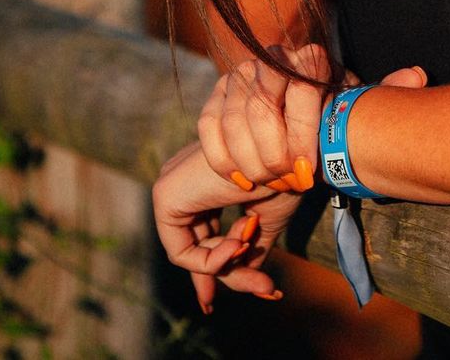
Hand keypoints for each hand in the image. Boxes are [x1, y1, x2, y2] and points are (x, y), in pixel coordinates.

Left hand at [152, 140, 291, 310]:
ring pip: (190, 253)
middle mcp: (183, 181)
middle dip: (229, 272)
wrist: (284, 153)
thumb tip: (253, 283)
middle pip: (196, 246)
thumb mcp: (267, 217)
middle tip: (268, 289)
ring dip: (229, 262)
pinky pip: (180, 252)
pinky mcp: (165, 197)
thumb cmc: (281, 177)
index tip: (226, 297)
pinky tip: (239, 244)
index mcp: (204, 180)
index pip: (200, 234)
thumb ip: (252, 248)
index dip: (215, 266)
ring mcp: (170, 187)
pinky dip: (210, 260)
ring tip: (254, 243)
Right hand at [196, 42, 332, 194]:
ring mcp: (243, 73)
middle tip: (286, 181)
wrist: (307, 125)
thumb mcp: (341, 125)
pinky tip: (243, 180)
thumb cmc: (329, 126)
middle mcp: (273, 58)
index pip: (301, 90)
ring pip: (234, 120)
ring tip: (270, 183)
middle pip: (262, 106)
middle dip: (272, 154)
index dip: (301, 136)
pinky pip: (209, 126)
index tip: (305, 172)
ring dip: (250, 162)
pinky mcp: (219, 91)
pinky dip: (223, 160)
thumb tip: (328, 150)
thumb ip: (337, 129)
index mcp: (311, 59)